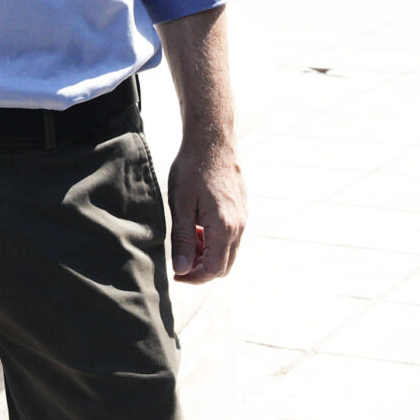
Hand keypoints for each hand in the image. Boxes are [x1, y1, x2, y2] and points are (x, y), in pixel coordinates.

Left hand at [167, 139, 246, 282]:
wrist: (212, 141)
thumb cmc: (192, 170)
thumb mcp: (181, 206)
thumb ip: (183, 240)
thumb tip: (182, 269)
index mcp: (224, 228)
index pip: (213, 269)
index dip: (194, 277)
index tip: (176, 274)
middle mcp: (239, 226)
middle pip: (224, 266)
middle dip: (201, 270)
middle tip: (180, 260)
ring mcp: (243, 218)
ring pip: (228, 252)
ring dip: (207, 255)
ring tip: (187, 240)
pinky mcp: (241, 211)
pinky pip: (231, 238)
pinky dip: (214, 242)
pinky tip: (198, 227)